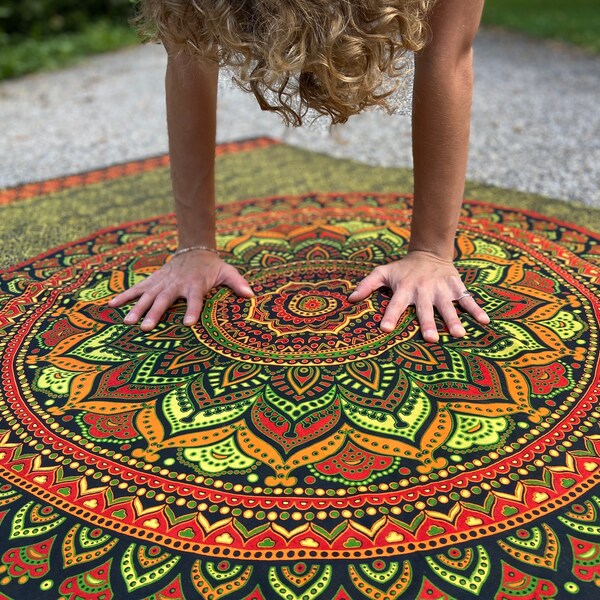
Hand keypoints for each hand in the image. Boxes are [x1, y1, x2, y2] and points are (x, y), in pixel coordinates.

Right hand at [107, 250, 253, 330]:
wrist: (194, 250)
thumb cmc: (212, 267)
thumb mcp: (227, 272)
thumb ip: (238, 283)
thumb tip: (251, 295)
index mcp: (195, 285)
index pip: (195, 299)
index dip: (193, 310)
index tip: (189, 324)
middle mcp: (176, 285)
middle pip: (165, 300)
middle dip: (155, 313)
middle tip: (146, 328)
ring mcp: (162, 283)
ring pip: (148, 296)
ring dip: (137, 308)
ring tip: (127, 322)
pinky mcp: (152, 281)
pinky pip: (136, 289)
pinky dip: (123, 296)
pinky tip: (109, 305)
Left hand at [347, 250, 489, 342]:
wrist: (429, 253)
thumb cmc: (402, 269)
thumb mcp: (382, 272)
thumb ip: (366, 285)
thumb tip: (349, 299)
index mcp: (404, 289)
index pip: (395, 304)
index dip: (390, 316)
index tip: (385, 329)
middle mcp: (423, 291)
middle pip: (425, 310)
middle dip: (427, 324)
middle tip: (431, 339)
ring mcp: (441, 290)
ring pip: (448, 307)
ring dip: (454, 320)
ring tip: (459, 335)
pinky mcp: (456, 288)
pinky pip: (468, 300)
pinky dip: (477, 309)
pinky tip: (485, 321)